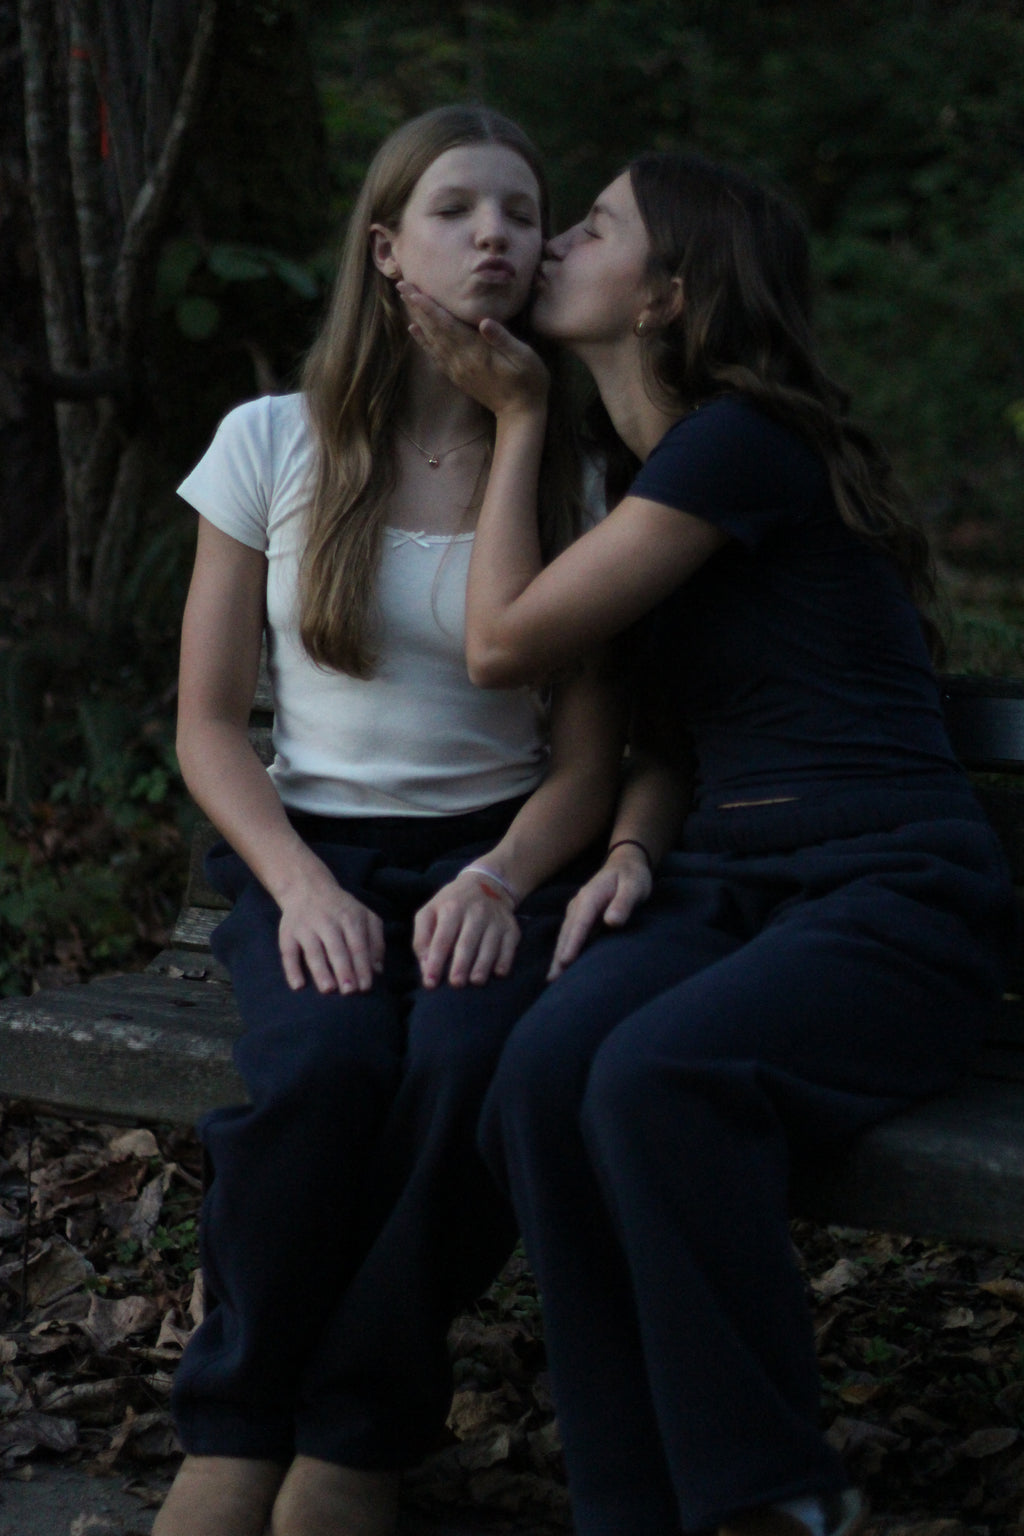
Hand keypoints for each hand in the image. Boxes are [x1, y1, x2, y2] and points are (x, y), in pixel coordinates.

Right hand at [277, 860, 384, 994]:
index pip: (358, 945)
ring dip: (321, 971)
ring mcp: (306, 927)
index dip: (362, 966)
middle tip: (350, 991)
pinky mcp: (288, 933)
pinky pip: (288, 952)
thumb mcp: (365, 916)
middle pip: (337, 949)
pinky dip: (292, 969)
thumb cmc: (342, 909)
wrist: (307, 887)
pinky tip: (298, 985)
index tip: (365, 987)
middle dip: (344, 970)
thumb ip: (376, 941)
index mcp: (350, 917)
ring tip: (328, 989)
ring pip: (313, 951)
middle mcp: (327, 921)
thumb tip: (377, 970)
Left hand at [398, 282, 548, 418]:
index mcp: (476, 352)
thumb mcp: (525, 357)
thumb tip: (484, 321)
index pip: (447, 324)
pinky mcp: (457, 376)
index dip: (429, 306)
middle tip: (402, 285)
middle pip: (434, 329)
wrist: (520, 414)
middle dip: (417, 306)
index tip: (413, 289)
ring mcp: (457, 369)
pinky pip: (435, 355)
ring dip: (418, 319)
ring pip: (432, 340)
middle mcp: (461, 360)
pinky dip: (423, 341)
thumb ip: (503, 339)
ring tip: (406, 300)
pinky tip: (414, 330)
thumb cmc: (529, 382)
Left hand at [413, 866, 520, 988]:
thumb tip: (426, 965)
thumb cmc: (452, 904)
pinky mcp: (511, 928)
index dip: (435, 962)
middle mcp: (475, 913)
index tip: (430, 982)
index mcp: (451, 909)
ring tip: (475, 981)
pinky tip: (498, 973)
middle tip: (455, 984)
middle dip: (461, 965)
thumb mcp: (429, 911)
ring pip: (490, 946)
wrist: (486, 883)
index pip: (441, 939)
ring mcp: (495, 920)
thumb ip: (422, 937)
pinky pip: (509, 947)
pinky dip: (504, 961)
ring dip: (483, 965)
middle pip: (467, 943)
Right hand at [548, 845, 652, 979]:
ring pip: (566, 935)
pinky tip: (562, 964)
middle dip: (559, 955)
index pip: (579, 924)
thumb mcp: (634, 887)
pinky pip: (571, 935)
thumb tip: (612, 922)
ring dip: (558, 955)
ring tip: (553, 978)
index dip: (572, 944)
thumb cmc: (632, 876)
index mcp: (590, 897)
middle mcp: (578, 904)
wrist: (626, 863)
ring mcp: (578, 910)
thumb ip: (623, 903)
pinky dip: (565, 949)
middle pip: (567, 933)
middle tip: (552, 979)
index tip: (565, 961)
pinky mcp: (582, 917)